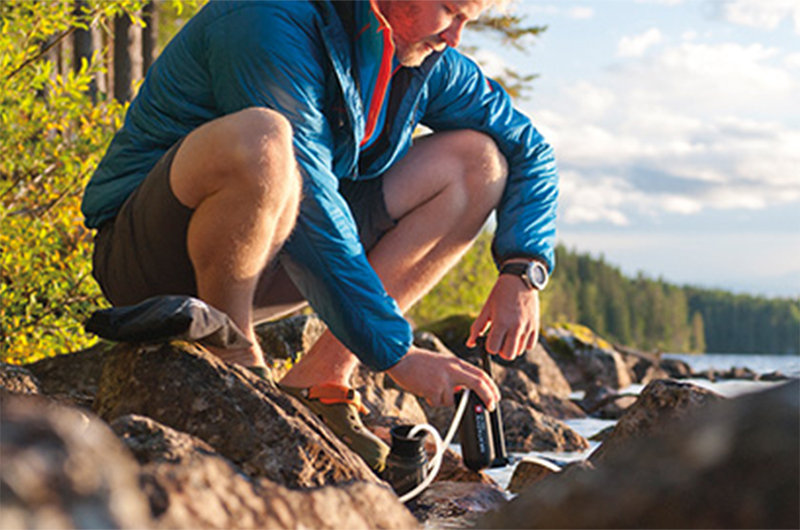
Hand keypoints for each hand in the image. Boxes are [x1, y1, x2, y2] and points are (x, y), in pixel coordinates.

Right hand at [386, 346, 500, 409]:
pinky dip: (432, 400)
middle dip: (488, 396)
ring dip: (444, 399)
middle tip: (491, 406)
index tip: (495, 396)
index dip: (491, 386)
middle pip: (478, 384)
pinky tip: (424, 389)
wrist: (401, 358)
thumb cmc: (420, 362)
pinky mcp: (433, 389)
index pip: (480, 373)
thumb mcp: (443, 363)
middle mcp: (452, 370)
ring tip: (431, 387)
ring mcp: (444, 380)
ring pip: (452, 400)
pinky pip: (438, 403)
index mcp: (456, 362)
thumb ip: (455, 375)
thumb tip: (464, 391)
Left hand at [467, 274, 539, 360]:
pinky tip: (518, 334)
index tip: (490, 339)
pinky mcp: (535, 326)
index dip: (489, 346)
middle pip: (508, 355)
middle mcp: (516, 327)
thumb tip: (470, 344)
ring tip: (509, 335)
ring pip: (519, 352)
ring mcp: (527, 327)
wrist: (520, 280)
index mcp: (501, 322)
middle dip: (501, 351)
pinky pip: (530, 346)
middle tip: (500, 340)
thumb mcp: (487, 308)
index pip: (493, 349)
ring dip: (512, 347)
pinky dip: (523, 343)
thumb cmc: (500, 294)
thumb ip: (477, 327)